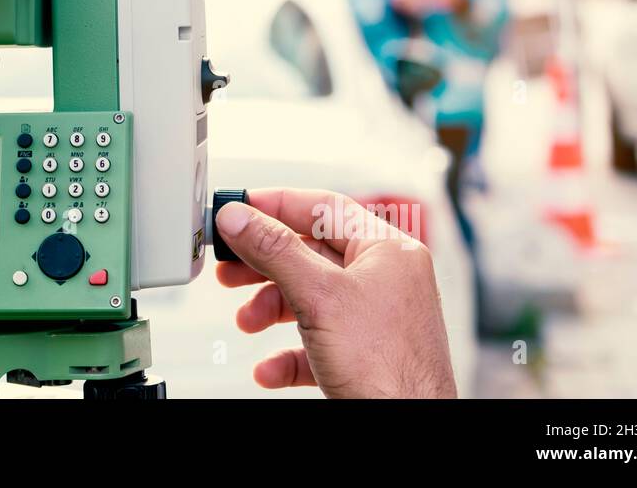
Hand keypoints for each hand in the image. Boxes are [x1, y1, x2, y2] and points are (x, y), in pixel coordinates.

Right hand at [215, 188, 456, 398]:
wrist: (406, 430)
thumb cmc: (388, 369)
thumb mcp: (319, 296)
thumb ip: (275, 250)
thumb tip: (238, 216)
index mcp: (388, 250)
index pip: (324, 207)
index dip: (276, 205)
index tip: (238, 210)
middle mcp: (386, 279)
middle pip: (310, 254)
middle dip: (265, 267)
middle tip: (230, 269)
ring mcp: (377, 318)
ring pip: (310, 299)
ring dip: (271, 310)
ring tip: (247, 321)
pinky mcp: (366, 355)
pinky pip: (318, 342)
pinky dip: (288, 353)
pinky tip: (270, 367)